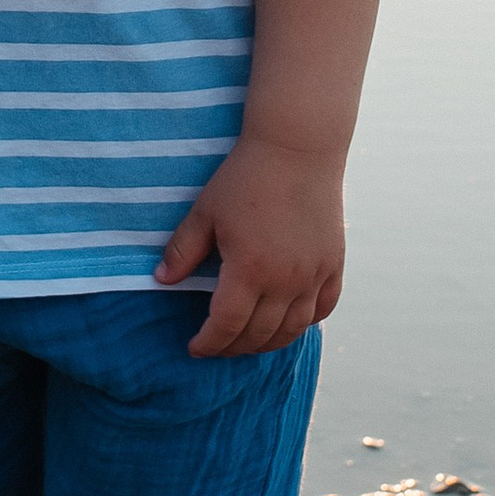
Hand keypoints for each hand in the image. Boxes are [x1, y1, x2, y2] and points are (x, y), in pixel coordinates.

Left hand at [154, 137, 344, 356]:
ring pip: (293, 329)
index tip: (195, 347)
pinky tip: (288, 322)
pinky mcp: (333, 263)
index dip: (209, 343)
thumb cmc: (245, 177)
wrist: (298, 148)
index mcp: (249, 270)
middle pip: (259, 334)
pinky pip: (323, 308)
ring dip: (268, 343)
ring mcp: (314, 275)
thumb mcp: (205, 212)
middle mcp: (285, 281)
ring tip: (248, 341)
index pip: (226, 326)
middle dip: (233, 347)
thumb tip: (161, 281)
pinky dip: (304, 322)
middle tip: (217, 345)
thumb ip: (182, 251)